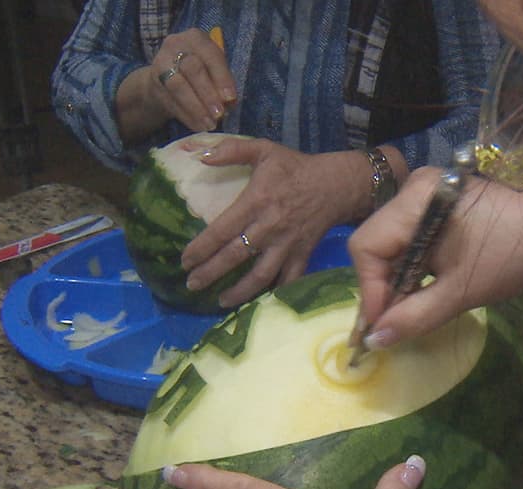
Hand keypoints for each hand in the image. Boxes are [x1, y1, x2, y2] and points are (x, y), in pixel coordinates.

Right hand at [150, 29, 236, 131]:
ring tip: (209, 124)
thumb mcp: (212, 69)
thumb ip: (221, 81)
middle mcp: (175, 45)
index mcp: (196, 38)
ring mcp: (161, 63)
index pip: (210, 55)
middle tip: (219, 114)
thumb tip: (229, 102)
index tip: (230, 98)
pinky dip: (187, 116)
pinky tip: (198, 126)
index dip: (221, 77)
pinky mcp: (154, 83)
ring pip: (178, 86)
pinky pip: (170, 101)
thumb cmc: (198, 71)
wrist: (165, 76)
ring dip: (196, 107)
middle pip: (192, 69)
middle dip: (207, 93)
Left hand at [179, 137, 368, 306]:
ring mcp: (288, 244)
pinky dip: (275, 293)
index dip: (202, 248)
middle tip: (191, 284)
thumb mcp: (264, 149)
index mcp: (257, 201)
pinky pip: (289, 279)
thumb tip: (200, 157)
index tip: (185, 260)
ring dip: (240, 291)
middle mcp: (271, 226)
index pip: (222, 230)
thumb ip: (231, 150)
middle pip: (236, 256)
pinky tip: (259, 303)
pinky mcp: (303, 254)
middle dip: (211, 273)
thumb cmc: (295, 167)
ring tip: (220, 301)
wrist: (337, 184)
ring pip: (261, 274)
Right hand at [349, 168, 522, 350]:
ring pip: (392, 245)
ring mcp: (427, 195)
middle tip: (390, 326)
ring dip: (397, 281)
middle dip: (381, 288)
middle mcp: (413, 189)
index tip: (380, 329)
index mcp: (415, 199)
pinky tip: (420, 293)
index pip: (368, 247)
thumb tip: (374, 340)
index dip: (370, 291)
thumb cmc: (513, 258)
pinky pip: (411, 239)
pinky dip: (413, 268)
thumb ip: (413, 316)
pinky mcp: (440, 206)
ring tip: (405, 314)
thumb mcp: (460, 292)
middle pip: (376, 244)